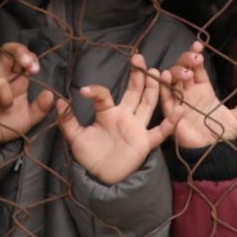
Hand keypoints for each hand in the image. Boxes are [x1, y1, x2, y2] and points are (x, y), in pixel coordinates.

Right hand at [0, 43, 54, 147]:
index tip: (35, 69)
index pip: (21, 58)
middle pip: (7, 50)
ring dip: (4, 96)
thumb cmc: (5, 126)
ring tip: (2, 108)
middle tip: (27, 65)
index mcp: (15, 80)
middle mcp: (0, 76)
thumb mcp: (28, 119)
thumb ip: (41, 109)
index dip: (29, 57)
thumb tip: (49, 94)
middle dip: (19, 52)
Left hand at [56, 71, 174, 185]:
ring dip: (155, 89)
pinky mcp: (145, 142)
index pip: (104, 96)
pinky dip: (170, 123)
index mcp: (108, 113)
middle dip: (138, 76)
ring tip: (159, 72)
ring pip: (148, 104)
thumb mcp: (75, 138)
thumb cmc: (90, 156)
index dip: (95, 91)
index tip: (84, 91)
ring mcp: (137, 128)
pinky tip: (178, 110)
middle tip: (139, 58)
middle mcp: (125, 116)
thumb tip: (58, 101)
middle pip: (134, 92)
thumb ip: (67, 120)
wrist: (101, 178)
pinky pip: (160, 132)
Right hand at [150, 43, 236, 151]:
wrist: (213, 153)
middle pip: (182, 70)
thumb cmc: (222, 135)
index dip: (195, 56)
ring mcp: (180, 102)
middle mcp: (190, 94)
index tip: (198, 46)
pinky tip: (165, 76)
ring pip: (172, 80)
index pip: (197, 69)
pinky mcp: (172, 113)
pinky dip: (163, 86)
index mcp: (204, 91)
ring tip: (186, 73)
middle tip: (194, 58)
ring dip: (176, 71)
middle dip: (185, 60)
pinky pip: (164, 98)